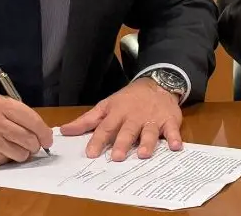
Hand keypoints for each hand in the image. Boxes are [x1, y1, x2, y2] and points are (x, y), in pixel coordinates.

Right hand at [0, 96, 52, 166]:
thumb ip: (19, 114)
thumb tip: (42, 132)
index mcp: (1, 105)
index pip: (32, 120)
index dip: (44, 132)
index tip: (48, 139)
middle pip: (29, 139)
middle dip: (36, 144)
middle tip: (34, 144)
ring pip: (21, 154)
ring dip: (23, 153)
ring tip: (15, 146)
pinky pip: (7, 161)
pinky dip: (8, 157)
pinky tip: (0, 149)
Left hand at [60, 77, 182, 160]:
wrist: (157, 83)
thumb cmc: (128, 99)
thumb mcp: (106, 106)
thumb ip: (87, 121)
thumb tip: (64, 131)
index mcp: (117, 113)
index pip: (105, 127)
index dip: (98, 140)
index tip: (91, 154)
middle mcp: (134, 116)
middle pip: (127, 130)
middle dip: (122, 143)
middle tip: (116, 157)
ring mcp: (152, 118)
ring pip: (149, 131)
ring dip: (147, 142)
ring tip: (143, 154)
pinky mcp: (169, 121)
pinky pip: (173, 130)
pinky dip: (175, 138)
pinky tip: (176, 146)